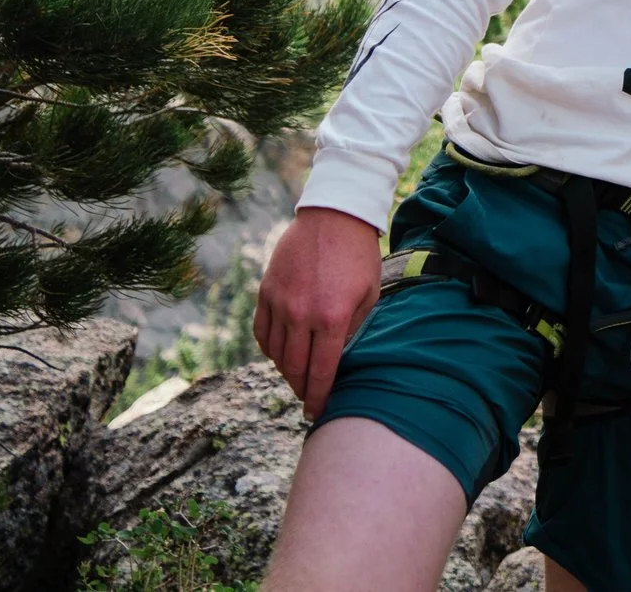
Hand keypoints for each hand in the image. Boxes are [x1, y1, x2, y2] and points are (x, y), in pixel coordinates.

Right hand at [254, 206, 383, 417]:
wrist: (334, 217)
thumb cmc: (359, 256)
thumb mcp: (369, 294)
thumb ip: (354, 329)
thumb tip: (340, 358)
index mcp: (332, 318)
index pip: (321, 371)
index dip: (319, 396)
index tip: (317, 412)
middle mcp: (301, 315)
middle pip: (295, 368)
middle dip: (302, 388)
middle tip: (308, 398)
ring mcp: (279, 304)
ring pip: (275, 354)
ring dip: (286, 371)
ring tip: (297, 377)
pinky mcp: (266, 292)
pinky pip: (261, 332)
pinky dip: (269, 349)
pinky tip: (281, 354)